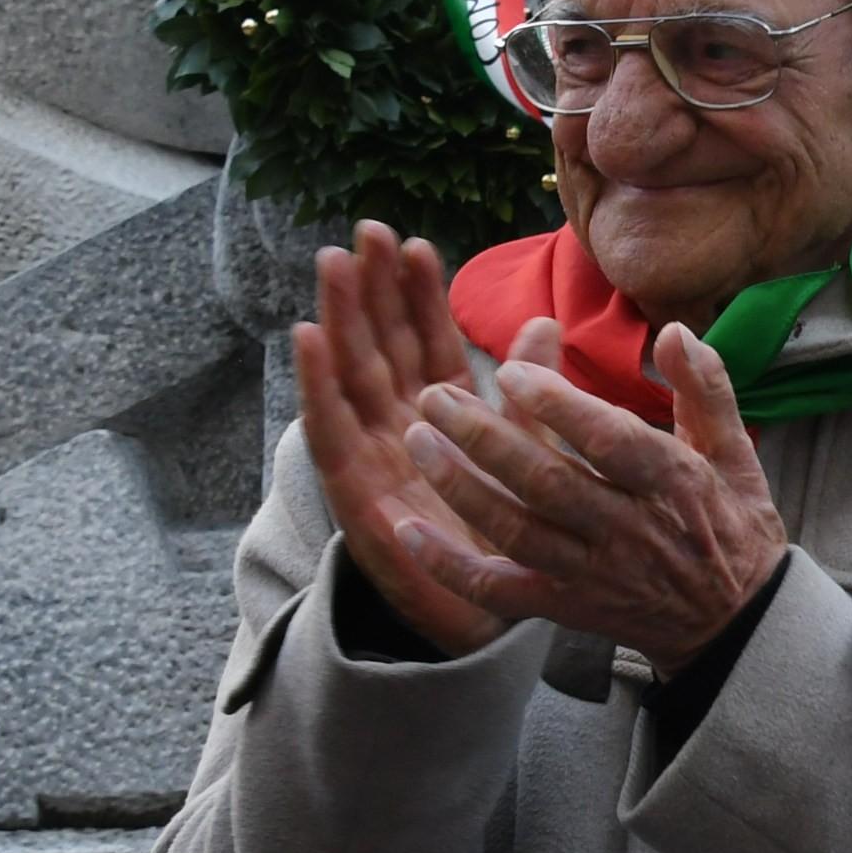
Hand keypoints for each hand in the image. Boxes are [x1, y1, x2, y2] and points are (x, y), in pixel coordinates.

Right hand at [294, 223, 508, 657]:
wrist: (485, 619)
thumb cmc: (501, 537)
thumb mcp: (526, 455)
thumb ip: (529, 394)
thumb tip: (545, 323)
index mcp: (441, 416)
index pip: (426, 342)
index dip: (418, 294)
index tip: (415, 243)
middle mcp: (398, 428)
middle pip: (381, 346)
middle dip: (371, 290)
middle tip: (366, 232)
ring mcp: (371, 458)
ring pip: (350, 376)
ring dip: (338, 318)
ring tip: (332, 264)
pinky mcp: (352, 493)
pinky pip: (329, 431)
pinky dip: (315, 383)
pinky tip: (306, 337)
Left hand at [398, 320, 788, 673]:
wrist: (735, 625)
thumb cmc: (730, 526)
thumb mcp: (735, 453)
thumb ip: (705, 388)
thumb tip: (673, 329)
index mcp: (672, 483)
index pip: (609, 442)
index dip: (558, 406)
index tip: (511, 370)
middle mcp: (628, 531)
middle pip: (547, 483)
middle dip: (485, 437)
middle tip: (436, 395)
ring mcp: (592, 574)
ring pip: (516, 531)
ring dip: (460, 487)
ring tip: (417, 440)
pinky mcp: (564, 607)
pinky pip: (499, 590)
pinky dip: (450, 565)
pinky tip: (409, 530)